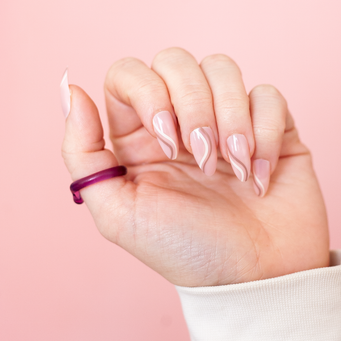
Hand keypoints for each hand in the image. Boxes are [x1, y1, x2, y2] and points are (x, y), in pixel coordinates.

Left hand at [61, 48, 328, 286]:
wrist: (254, 280)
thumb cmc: (187, 251)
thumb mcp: (120, 213)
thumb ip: (83, 152)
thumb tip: (70, 87)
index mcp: (140, 137)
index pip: (129, 73)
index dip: (148, 93)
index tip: (167, 144)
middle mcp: (181, 121)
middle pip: (176, 60)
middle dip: (193, 105)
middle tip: (204, 159)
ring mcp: (227, 120)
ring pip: (223, 68)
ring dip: (231, 118)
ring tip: (236, 167)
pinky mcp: (271, 127)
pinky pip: (267, 95)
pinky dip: (265, 133)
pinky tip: (260, 176)